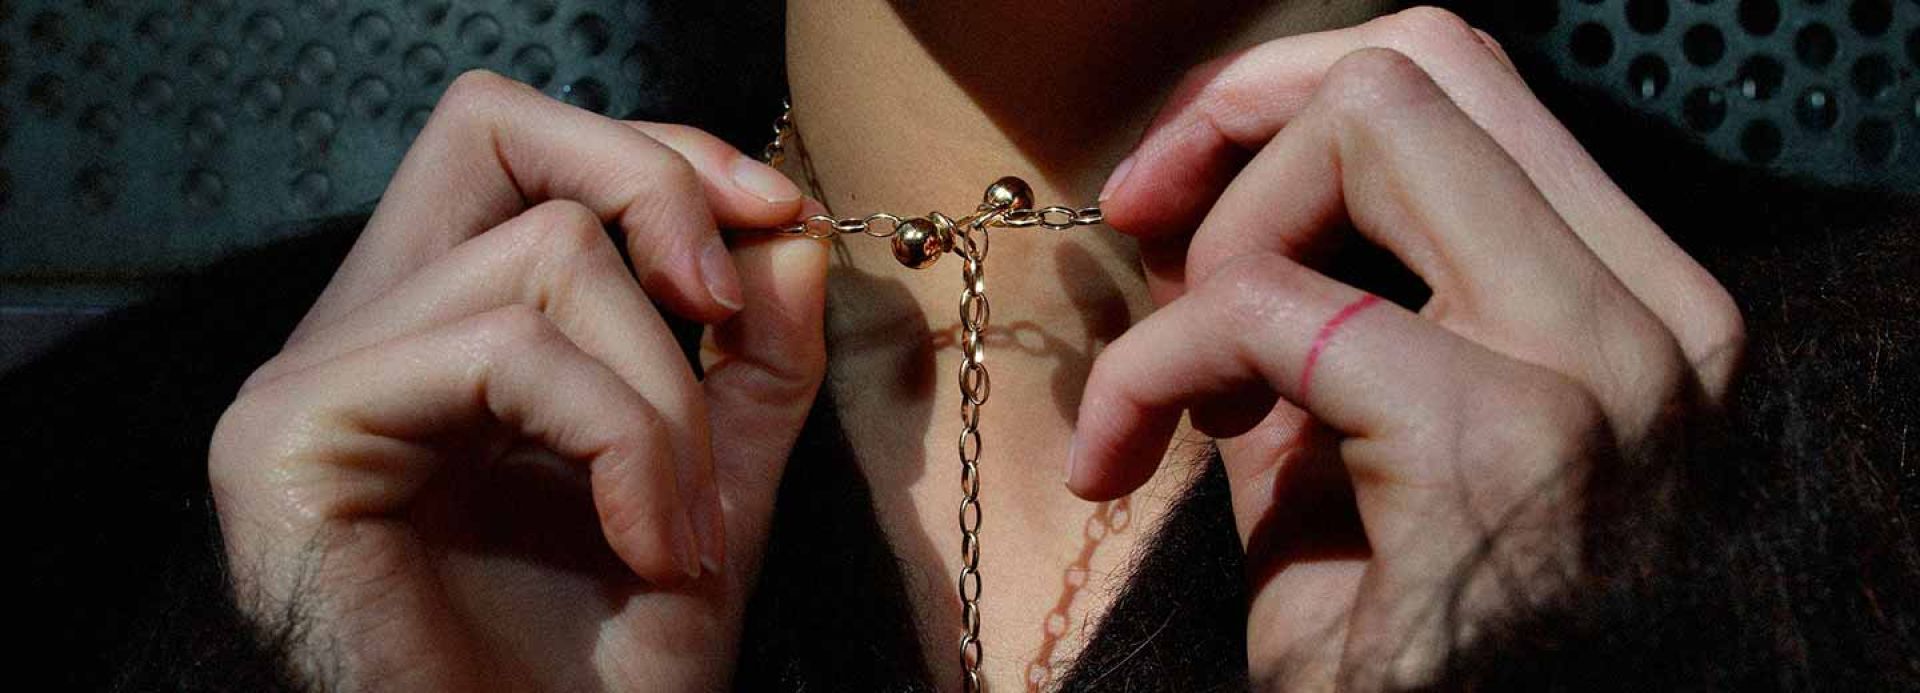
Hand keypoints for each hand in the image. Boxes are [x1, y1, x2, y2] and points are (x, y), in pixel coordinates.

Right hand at [210, 71, 826, 690]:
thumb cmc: (602, 680)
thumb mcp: (712, 494)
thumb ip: (752, 366)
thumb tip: (789, 226)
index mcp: (438, 335)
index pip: (520, 149)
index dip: (655, 156)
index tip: (778, 216)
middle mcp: (360, 337)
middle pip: (494, 132)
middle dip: (655, 193)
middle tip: (733, 319)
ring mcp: (311, 380)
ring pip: (543, 257)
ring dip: (667, 401)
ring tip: (684, 535)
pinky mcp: (291, 435)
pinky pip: (505, 352)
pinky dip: (619, 442)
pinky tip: (647, 548)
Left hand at [1070, 9, 1743, 689]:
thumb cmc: (1394, 652)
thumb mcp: (1337, 449)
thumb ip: (1294, 308)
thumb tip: (1193, 188)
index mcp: (1636, 308)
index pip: (1466, 82)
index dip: (1287, 97)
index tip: (1173, 189)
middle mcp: (1655, 321)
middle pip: (1422, 63)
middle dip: (1240, 119)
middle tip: (1142, 219)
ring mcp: (1605, 371)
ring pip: (1374, 121)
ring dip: (1224, 236)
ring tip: (1180, 386)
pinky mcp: (1508, 441)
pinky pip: (1270, 301)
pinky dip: (1154, 364)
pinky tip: (1124, 458)